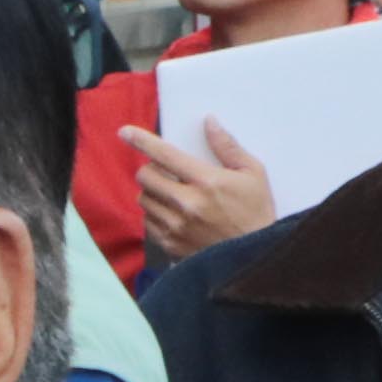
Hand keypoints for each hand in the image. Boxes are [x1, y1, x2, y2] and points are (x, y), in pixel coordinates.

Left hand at [123, 119, 279, 265]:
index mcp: (207, 182)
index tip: (125, 133)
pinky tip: (174, 214)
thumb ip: (228, 146)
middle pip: (145, 176)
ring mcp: (176, 227)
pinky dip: (155, 214)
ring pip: (143, 199)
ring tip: (173, 194)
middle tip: (165, 171)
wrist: (256, 258)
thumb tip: (209, 122)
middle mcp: (187, 204)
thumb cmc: (257, 213)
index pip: (165, 155)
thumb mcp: (253, 174)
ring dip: (152, 192)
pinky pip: (147, 222)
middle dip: (151, 169)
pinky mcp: (170, 245)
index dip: (142, 141)